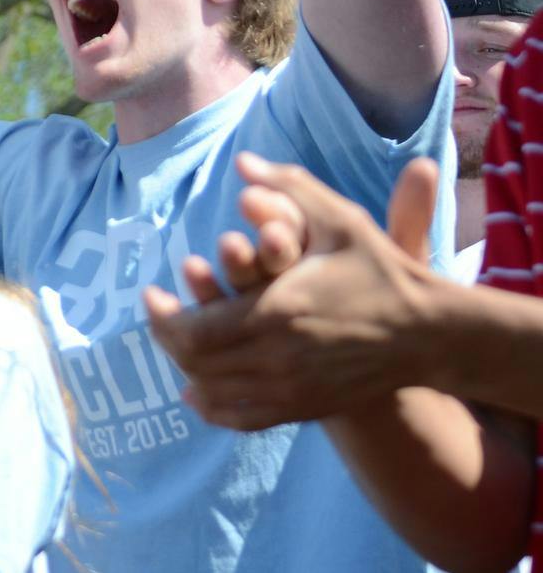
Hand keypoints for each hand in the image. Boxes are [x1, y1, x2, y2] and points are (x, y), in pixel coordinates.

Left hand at [143, 153, 441, 430]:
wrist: (428, 332)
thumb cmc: (381, 270)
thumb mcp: (340, 219)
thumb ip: (288, 187)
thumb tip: (242, 162)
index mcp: (277, 313)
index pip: (193, 331)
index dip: (162, 316)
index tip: (151, 292)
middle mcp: (279, 360)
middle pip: (196, 362)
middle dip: (166, 336)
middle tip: (160, 309)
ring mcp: (292, 390)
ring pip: (214, 391)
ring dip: (185, 367)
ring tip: (177, 337)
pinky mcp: (305, 408)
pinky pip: (244, 418)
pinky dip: (213, 408)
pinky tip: (197, 392)